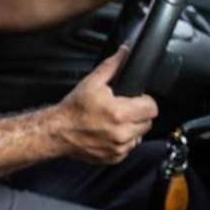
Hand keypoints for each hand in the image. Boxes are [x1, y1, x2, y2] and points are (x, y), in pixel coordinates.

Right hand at [55, 47, 157, 163]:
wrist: (58, 131)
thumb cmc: (72, 109)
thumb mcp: (92, 82)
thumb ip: (112, 66)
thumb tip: (124, 52)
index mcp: (119, 113)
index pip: (152, 108)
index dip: (145, 101)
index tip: (136, 99)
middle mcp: (121, 133)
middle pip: (148, 122)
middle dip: (138, 114)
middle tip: (123, 109)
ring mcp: (119, 148)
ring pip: (140, 136)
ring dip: (132, 128)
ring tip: (115, 121)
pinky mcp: (115, 158)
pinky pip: (129, 148)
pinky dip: (123, 140)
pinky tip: (109, 132)